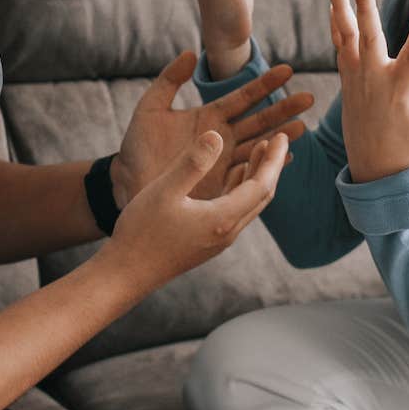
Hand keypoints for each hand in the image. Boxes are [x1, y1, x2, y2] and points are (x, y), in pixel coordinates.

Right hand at [105, 131, 288, 289]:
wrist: (126, 274)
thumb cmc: (141, 232)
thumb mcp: (164, 190)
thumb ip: (192, 163)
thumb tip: (217, 135)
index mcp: (222, 219)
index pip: (261, 185)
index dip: (274, 159)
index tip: (282, 136)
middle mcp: (227, 232)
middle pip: (262, 196)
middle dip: (272, 166)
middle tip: (279, 138)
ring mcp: (218, 239)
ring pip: (249, 204)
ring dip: (257, 176)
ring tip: (260, 149)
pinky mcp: (207, 241)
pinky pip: (235, 211)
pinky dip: (241, 188)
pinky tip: (234, 175)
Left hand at [112, 51, 312, 204]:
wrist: (126, 183)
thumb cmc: (137, 147)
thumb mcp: (150, 108)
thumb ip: (169, 80)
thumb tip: (192, 54)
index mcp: (209, 116)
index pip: (243, 96)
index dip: (265, 84)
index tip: (288, 70)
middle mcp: (222, 137)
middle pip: (259, 120)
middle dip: (284, 109)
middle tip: (309, 98)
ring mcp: (223, 161)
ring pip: (259, 146)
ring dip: (281, 137)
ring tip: (302, 128)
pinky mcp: (221, 184)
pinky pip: (249, 173)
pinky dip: (267, 167)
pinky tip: (284, 160)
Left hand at [328, 0, 408, 181]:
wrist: (374, 170)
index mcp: (401, 89)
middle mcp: (375, 79)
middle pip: (369, 38)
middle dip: (365, 9)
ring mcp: (357, 78)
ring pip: (346, 37)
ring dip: (340, 8)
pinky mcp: (347, 80)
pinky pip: (340, 46)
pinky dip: (336, 26)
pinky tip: (333, 5)